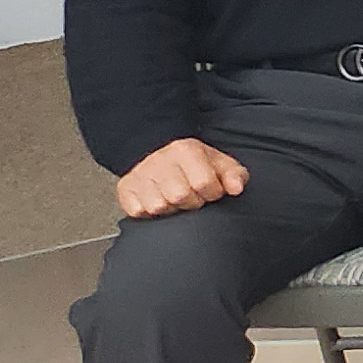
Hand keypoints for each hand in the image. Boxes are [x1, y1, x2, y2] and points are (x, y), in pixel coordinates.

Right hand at [116, 136, 246, 219]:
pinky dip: (150, 213)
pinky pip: (139, 212)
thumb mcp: (220, 165)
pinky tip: (158, 201)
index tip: (210, 191)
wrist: (160, 156)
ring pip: (159, 206)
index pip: (204, 183)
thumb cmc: (195, 165)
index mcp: (185, 150)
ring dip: (171, 209)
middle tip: (191, 196)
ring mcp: (140, 174)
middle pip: (180, 196)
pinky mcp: (125, 189)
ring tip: (175, 199)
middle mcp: (159, 160)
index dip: (212, 193)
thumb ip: (235, 176)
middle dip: (191, 202)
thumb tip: (236, 188)